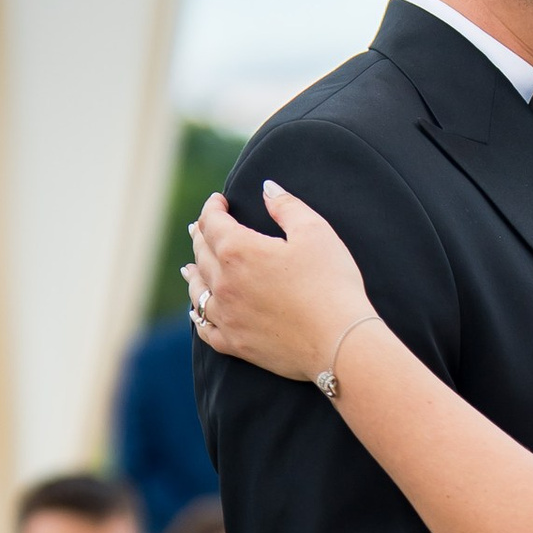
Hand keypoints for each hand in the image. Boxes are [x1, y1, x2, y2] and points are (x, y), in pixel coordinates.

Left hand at [187, 184, 374, 383]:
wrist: (340, 343)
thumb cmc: (332, 284)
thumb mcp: (315, 233)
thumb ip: (287, 207)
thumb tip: (267, 188)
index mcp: (239, 251)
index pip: (212, 222)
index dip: (213, 207)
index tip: (219, 201)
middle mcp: (224, 283)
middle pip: (202, 253)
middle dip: (201, 235)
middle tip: (203, 228)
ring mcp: (227, 316)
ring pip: (197, 290)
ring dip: (194, 274)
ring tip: (191, 267)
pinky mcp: (235, 344)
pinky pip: (205, 328)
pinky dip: (198, 315)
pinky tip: (198, 311)